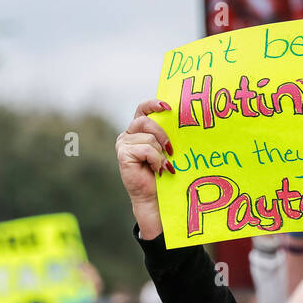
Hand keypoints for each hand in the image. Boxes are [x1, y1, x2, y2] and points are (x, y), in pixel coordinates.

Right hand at [117, 99, 174, 240]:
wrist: (155, 199)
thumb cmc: (164, 175)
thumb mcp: (166, 150)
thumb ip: (166, 135)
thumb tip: (179, 120)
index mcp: (138, 131)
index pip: (143, 109)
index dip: (154, 104)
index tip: (168, 107)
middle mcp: (128, 135)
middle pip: (145, 121)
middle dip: (162, 134)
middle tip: (171, 150)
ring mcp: (123, 144)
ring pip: (148, 138)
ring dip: (160, 153)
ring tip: (162, 167)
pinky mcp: (123, 154)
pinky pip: (146, 149)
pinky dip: (156, 160)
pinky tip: (157, 170)